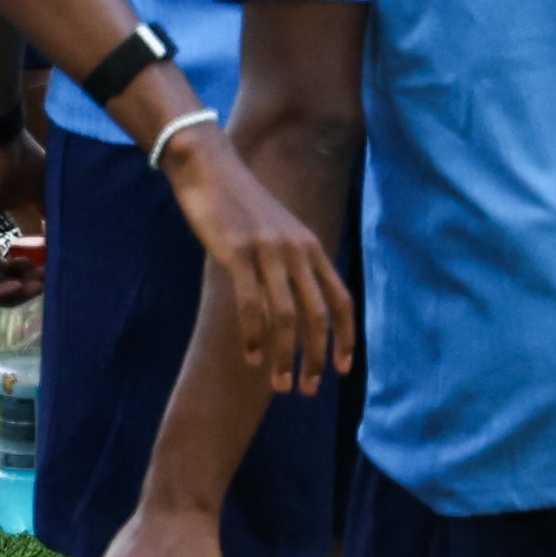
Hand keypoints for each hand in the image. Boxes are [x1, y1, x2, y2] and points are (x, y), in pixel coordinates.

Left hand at [0, 127, 41, 302]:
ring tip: (33, 284)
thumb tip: (65, 247)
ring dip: (8, 290)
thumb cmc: (17, 161)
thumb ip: (48, 222)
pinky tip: (15, 286)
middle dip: (17, 285)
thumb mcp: (39, 197)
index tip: (44, 272)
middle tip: (41, 283)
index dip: (19, 274)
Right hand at [167, 129, 355, 391]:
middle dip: (315, 358)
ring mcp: (268, 251)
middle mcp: (297, 251)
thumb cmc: (238, 204)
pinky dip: (253, 335)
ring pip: (287, 315)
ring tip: (278, 383)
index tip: (341, 369)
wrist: (208, 167)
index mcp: (311, 247)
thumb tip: (294, 303)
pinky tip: (250, 356)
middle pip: (319, 315)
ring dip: (285, 356)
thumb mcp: (276, 231)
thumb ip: (290, 262)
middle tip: (305, 389)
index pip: (342, 301)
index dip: (347, 338)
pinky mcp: (238, 252)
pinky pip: (251, 303)